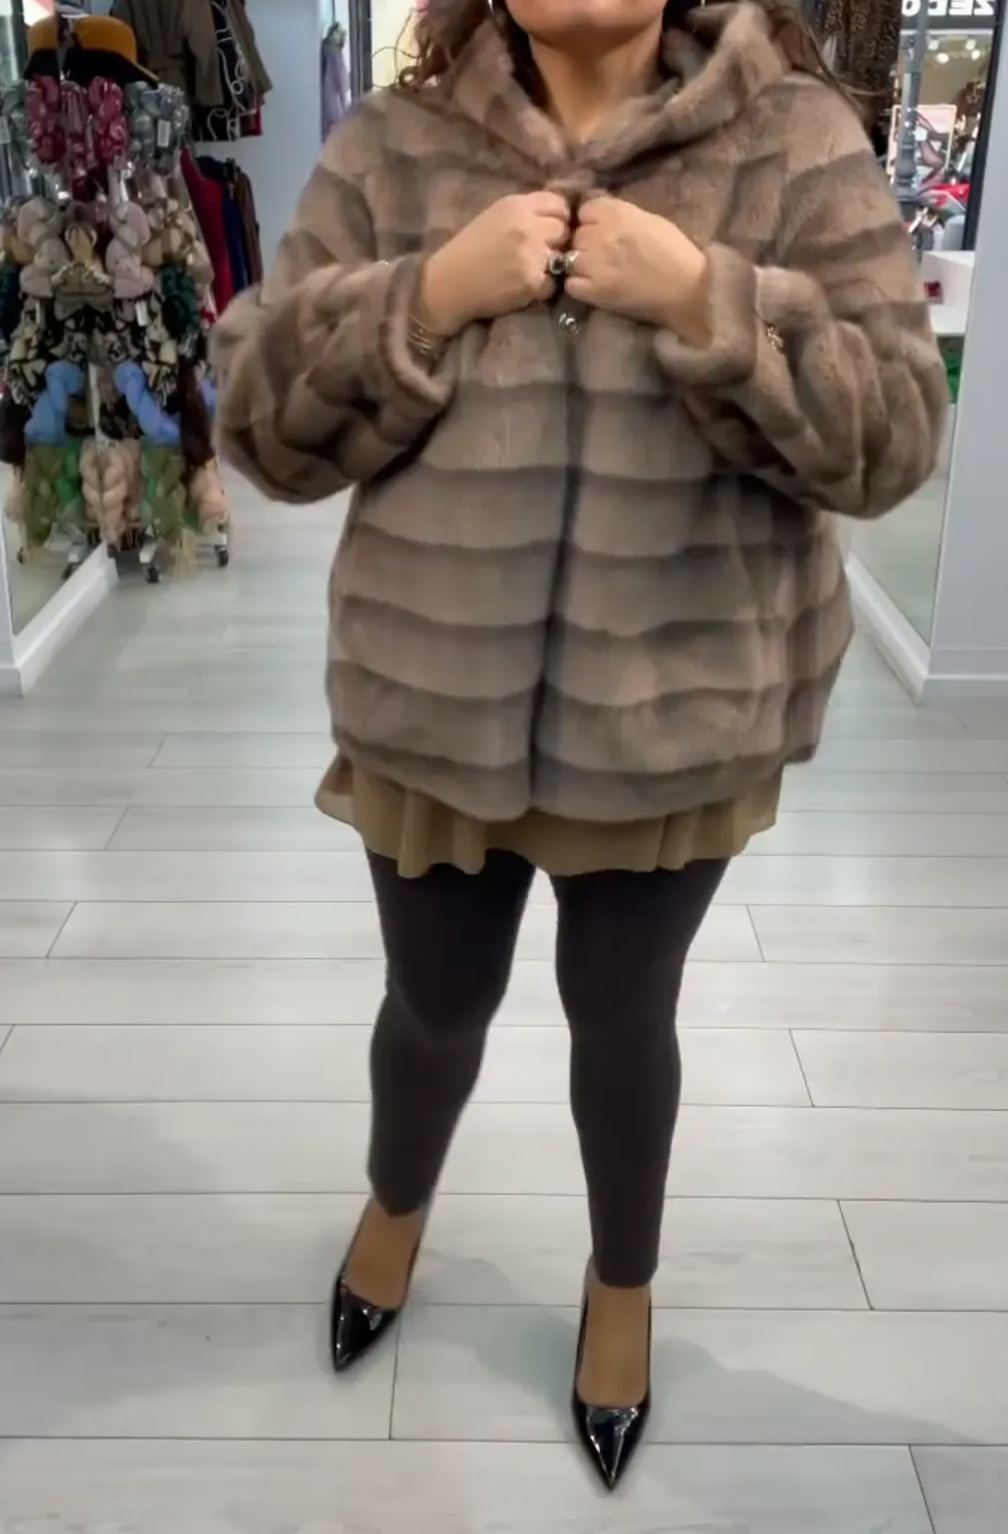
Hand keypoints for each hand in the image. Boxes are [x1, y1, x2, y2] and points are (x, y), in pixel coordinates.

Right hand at [419, 192, 571, 336]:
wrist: (448, 283)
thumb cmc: (469, 249)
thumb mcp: (496, 216)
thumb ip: (525, 212)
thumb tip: (557, 216)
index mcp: (517, 205)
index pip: (560, 205)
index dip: (558, 219)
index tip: (547, 231)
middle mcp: (527, 226)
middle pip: (564, 231)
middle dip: (555, 242)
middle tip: (538, 254)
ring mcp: (532, 254)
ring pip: (562, 257)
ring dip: (551, 266)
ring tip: (529, 270)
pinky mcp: (531, 281)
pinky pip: (552, 284)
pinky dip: (542, 288)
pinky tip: (523, 287)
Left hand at [567, 197, 710, 345]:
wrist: (687, 288)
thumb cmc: (675, 252)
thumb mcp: (647, 218)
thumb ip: (620, 216)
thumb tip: (600, 218)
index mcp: (615, 211)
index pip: (585, 210)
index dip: (593, 222)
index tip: (605, 233)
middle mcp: (599, 233)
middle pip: (576, 235)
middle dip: (586, 244)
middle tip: (605, 257)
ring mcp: (593, 262)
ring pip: (570, 259)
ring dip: (581, 266)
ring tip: (600, 274)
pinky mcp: (592, 290)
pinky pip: (571, 284)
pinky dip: (579, 286)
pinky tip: (595, 288)